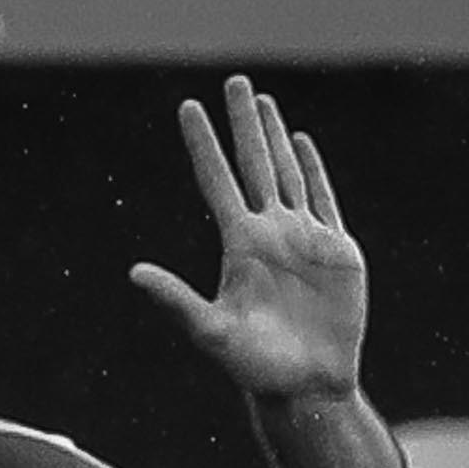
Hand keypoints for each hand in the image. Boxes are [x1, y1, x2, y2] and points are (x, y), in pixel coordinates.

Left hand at [127, 75, 368, 409]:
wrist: (309, 385)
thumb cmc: (255, 368)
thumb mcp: (211, 333)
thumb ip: (176, 301)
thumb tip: (133, 273)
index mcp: (238, 246)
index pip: (216, 181)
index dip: (203, 144)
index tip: (187, 107)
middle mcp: (267, 234)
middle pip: (253, 164)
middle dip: (244, 124)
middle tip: (235, 81)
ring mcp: (302, 238)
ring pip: (286, 173)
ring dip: (275, 137)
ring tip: (263, 102)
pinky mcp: (335, 250)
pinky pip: (323, 199)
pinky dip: (313, 169)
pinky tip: (301, 144)